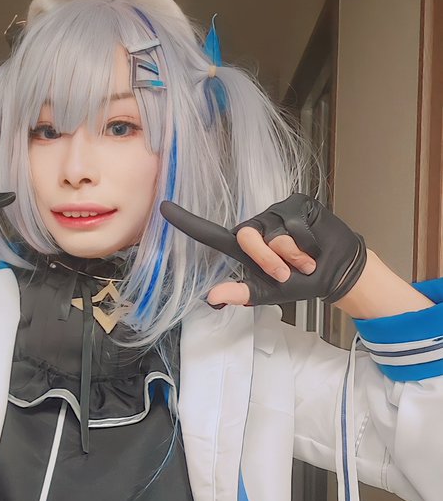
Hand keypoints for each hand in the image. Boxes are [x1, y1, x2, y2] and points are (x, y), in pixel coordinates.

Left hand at [161, 193, 366, 307]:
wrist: (336, 271)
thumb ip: (240, 293)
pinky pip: (295, 224)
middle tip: (288, 274)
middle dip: (268, 261)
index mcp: (243, 248)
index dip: (187, 222)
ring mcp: (276, 212)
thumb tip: (211, 298)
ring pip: (275, 233)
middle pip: (247, 238)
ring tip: (305, 261)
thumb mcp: (267, 293)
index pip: (210, 234)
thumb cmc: (300, 280)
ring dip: (292, 255)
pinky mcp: (297, 202)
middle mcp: (256, 226)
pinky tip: (314, 246)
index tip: (164, 208)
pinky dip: (306, 243)